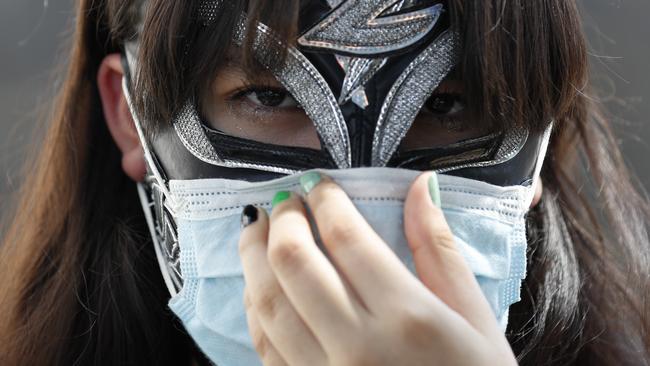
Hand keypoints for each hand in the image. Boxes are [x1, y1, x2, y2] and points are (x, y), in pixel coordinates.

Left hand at [239, 172, 517, 365]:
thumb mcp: (474, 318)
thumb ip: (439, 249)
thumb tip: (422, 186)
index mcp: (407, 317)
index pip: (346, 238)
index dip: (325, 201)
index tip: (320, 184)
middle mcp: (358, 345)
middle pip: (295, 264)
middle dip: (282, 220)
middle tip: (286, 201)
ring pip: (268, 303)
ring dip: (253, 256)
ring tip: (257, 228)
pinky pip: (266, 345)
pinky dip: (256, 305)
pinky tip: (261, 284)